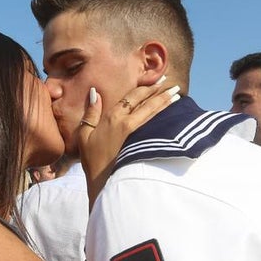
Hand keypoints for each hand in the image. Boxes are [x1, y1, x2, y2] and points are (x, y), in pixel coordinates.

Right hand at [77, 78, 180, 205]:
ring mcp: (133, 133)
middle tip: (173, 84)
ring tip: (177, 94)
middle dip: (160, 92)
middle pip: (145, 103)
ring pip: (152, 112)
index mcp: (112, 118)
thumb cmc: (91, 158)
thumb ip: (91, 113)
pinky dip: (161, 115)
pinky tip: (168, 111)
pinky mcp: (139, 142)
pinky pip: (152, 124)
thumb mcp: (84, 134)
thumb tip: (94, 92)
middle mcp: (125, 122)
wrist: (101, 180)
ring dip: (165, 102)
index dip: (145, 87)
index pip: (132, 97)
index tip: (157, 81)